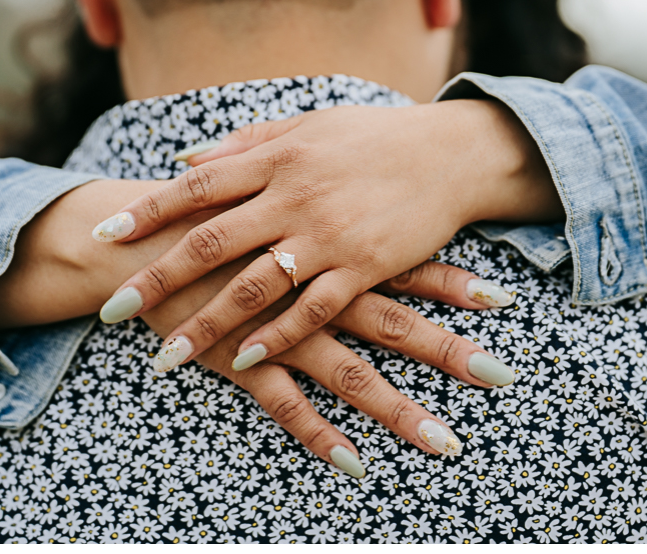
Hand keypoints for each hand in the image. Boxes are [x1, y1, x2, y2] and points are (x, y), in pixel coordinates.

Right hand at [0, 177, 510, 475]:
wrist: (143, 239)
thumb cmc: (213, 210)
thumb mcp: (267, 185)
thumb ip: (314, 186)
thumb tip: (367, 185)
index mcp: (325, 243)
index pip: (402, 262)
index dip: (452, 280)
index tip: (503, 298)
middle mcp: (312, 287)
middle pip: (391, 323)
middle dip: (448, 350)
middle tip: (503, 376)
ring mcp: (279, 328)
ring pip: (350, 373)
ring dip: (399, 410)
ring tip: (448, 442)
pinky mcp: (241, 359)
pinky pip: (284, 404)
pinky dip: (318, 434)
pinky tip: (354, 462)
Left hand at [93, 100, 558, 366]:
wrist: (448, 155)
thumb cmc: (373, 136)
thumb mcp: (308, 125)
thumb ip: (245, 142)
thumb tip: (185, 159)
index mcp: (277, 156)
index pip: (199, 185)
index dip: (149, 211)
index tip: (106, 235)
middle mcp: (294, 195)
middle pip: (211, 242)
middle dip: (158, 278)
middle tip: (114, 310)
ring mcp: (328, 234)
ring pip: (253, 286)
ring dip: (208, 325)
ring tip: (168, 358)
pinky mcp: (363, 267)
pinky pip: (311, 310)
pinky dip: (277, 336)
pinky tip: (246, 360)